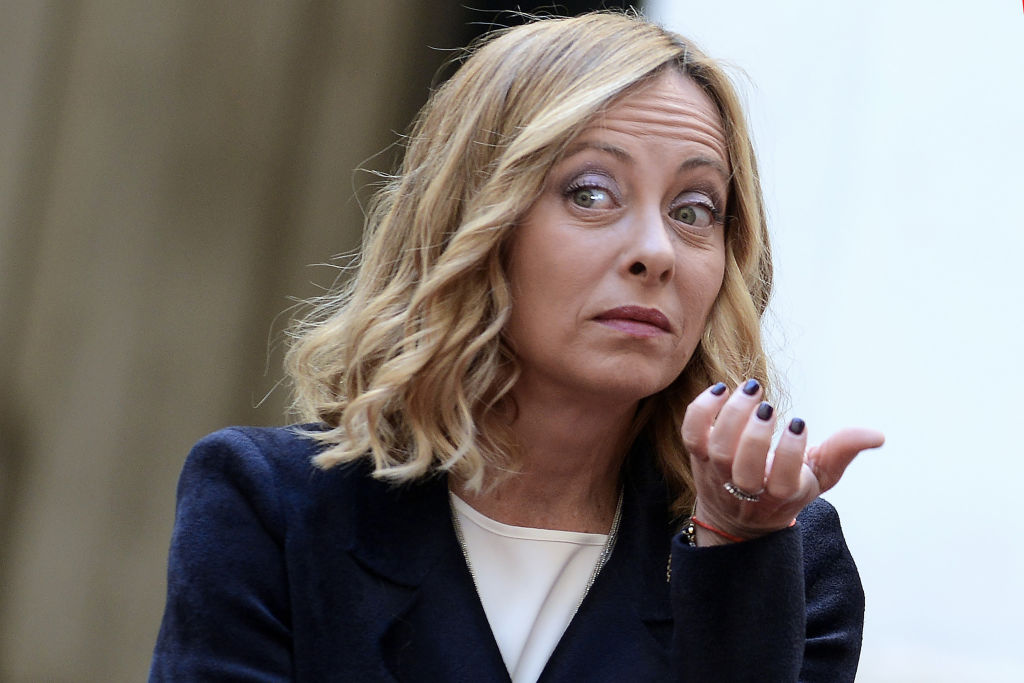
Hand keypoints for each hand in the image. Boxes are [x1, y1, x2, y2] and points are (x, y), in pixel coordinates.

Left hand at [680, 380, 883, 544]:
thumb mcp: (818, 476)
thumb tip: (876, 435)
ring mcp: (717, 473)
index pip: (781, 480)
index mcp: (780, 496)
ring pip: (717, 449)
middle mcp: (744, 489)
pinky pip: (691, 434)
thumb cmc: (783, 489)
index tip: (797, 423)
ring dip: (731, 416)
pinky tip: (721, 390)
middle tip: (768, 406)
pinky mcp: (698, 456)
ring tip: (751, 390)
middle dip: (754, 434)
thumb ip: (843, 453)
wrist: (735, 517)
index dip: (788, 451)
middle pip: (742, 467)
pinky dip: (700, 410)